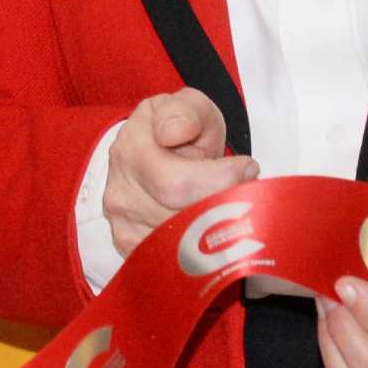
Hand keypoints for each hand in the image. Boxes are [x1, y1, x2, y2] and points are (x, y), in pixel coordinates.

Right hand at [102, 89, 256, 259]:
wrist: (156, 150)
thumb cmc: (180, 129)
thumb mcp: (188, 106)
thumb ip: (184, 112)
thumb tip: (173, 134)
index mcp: (131, 149)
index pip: (179, 184)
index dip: (222, 181)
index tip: (247, 168)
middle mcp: (120, 191)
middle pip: (183, 220)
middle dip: (224, 208)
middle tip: (246, 191)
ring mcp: (122, 223)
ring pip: (181, 246)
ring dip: (216, 230)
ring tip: (227, 204)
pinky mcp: (130, 247)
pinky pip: (172, 261)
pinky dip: (199, 249)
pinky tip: (209, 227)